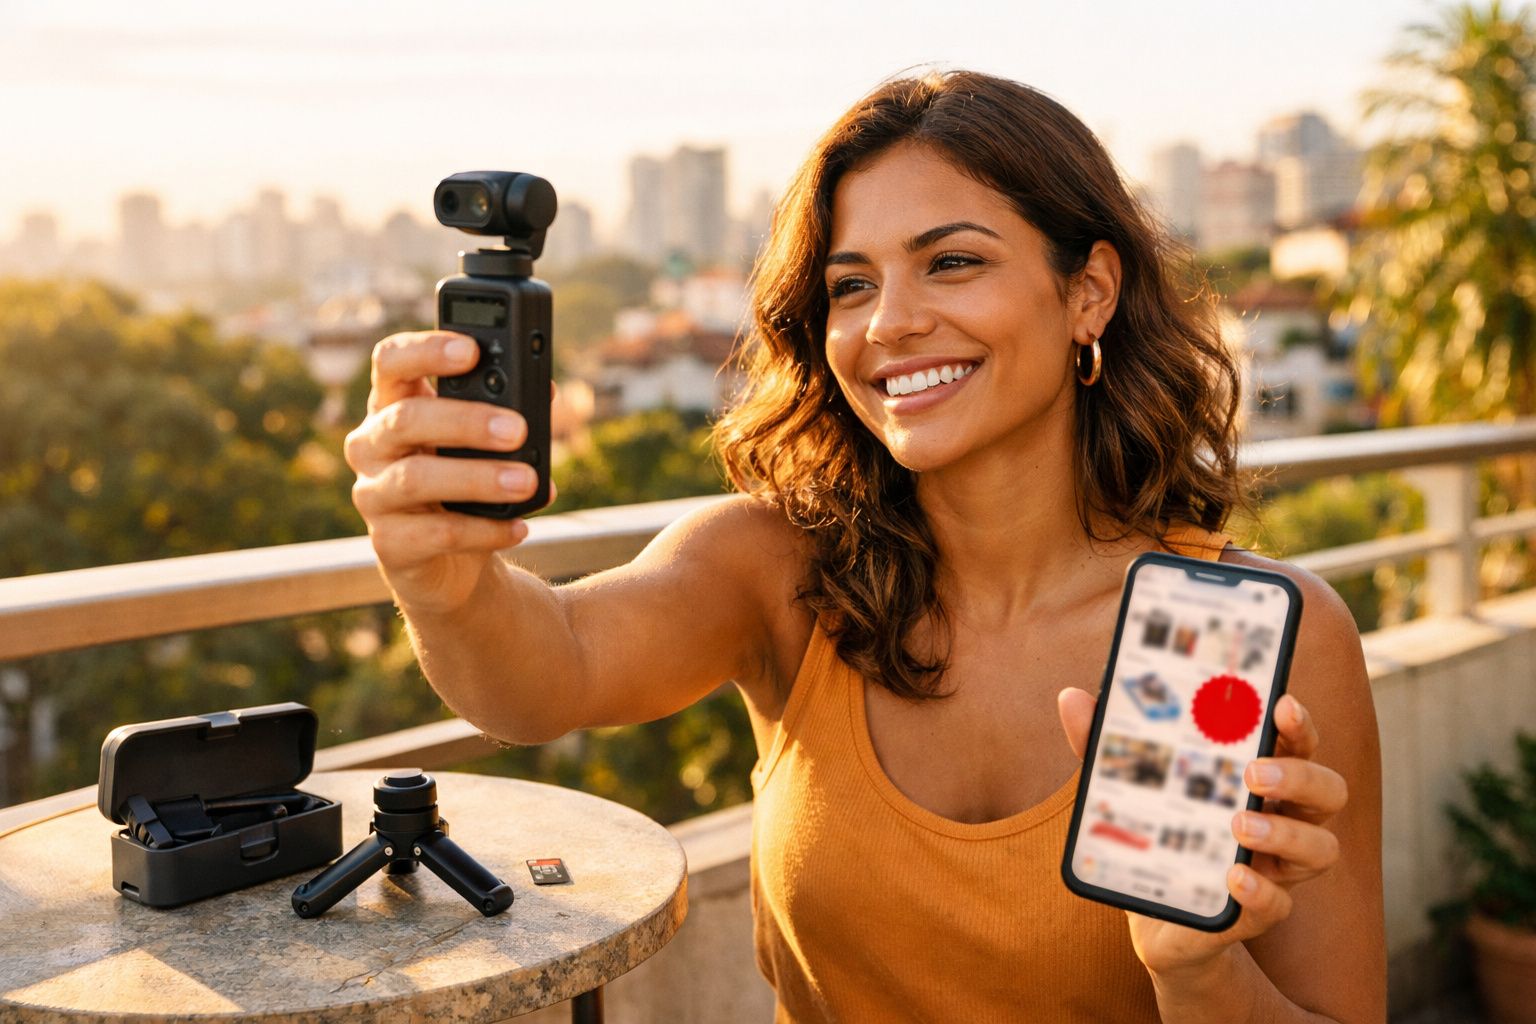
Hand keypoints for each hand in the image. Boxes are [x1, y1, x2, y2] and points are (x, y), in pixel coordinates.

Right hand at [344, 331, 550, 614]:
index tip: (471, 350)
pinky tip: (518, 527)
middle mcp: (371, 445)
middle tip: (517, 429)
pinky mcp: (389, 544)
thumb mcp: (484, 445)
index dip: (425, 350)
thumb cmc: (467, 487)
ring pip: (417, 479)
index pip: (391, 361)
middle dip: (466, 421)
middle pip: (405, 419)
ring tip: (527, 481)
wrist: (453, 564)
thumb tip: (545, 391)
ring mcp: (373, 495)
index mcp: (393, 405)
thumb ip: (507, 413)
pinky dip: (484, 530)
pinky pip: (436, 534)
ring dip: (478, 479)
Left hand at [1056, 688, 1347, 976]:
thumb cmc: (1155, 834)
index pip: (1296, 742)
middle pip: (1327, 791)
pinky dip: (1260, 891)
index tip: (1280, 703)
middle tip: (1254, 771)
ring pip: (1320, 848)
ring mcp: (1276, 868)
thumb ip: (1103, 745)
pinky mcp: (1257, 912)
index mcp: (1259, 778)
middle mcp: (1282, 819)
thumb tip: (1071, 698)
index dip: (1298, 722)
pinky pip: (1279, 905)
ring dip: (1284, 832)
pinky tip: (1233, 876)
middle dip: (1300, 776)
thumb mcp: (1127, 786)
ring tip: (1239, 823)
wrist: (1154, 916)